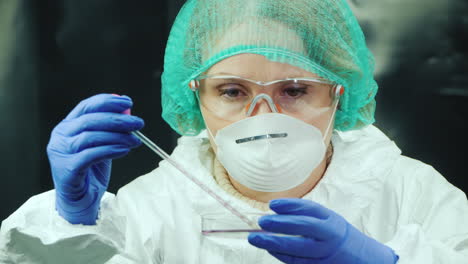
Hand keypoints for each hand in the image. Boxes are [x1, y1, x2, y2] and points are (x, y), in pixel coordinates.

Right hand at [47, 94, 143, 224]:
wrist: (80, 199)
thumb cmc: (91, 170)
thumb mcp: (102, 145)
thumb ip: (110, 129)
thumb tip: (127, 111)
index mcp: (68, 126)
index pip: (87, 106)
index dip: (108, 101)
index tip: (128, 102)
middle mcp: (60, 136)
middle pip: (90, 120)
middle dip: (118, 120)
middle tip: (138, 123)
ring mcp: (61, 153)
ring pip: (91, 137)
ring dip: (117, 137)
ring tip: (135, 141)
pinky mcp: (67, 169)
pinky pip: (91, 155)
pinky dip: (110, 150)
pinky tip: (124, 151)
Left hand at [248, 198, 397, 263]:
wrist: (365, 261)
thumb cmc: (339, 236)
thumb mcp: (329, 220)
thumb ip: (306, 216)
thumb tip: (275, 211)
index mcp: (331, 222)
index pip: (309, 211)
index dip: (290, 206)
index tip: (272, 204)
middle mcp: (329, 238)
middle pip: (302, 230)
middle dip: (280, 225)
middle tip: (261, 222)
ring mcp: (324, 255)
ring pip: (296, 250)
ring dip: (273, 244)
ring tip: (256, 238)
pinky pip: (297, 262)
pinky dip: (281, 255)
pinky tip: (270, 249)